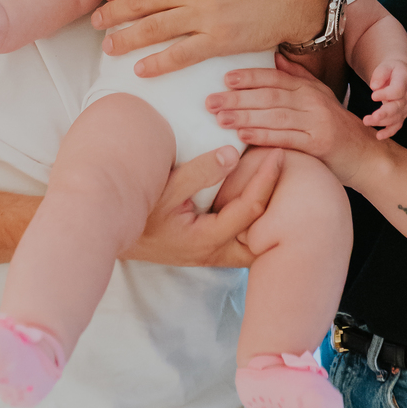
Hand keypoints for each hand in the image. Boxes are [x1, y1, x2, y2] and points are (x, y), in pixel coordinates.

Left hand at [91, 0, 328, 76]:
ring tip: (109, 46)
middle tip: (97, 21)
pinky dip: (157, 64)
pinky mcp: (218, 40)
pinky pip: (180, 54)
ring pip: (153, 28)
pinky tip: (140, 70)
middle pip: (141, 0)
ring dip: (125, 39)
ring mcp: (204, 14)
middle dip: (113, 12)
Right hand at [121, 144, 283, 268]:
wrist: (108, 234)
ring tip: (287, 185)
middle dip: (283, 206)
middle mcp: (216, 253)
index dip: (268, 179)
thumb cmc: (137, 211)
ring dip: (271, 216)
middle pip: (265, 235)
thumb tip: (232, 154)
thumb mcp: (165, 188)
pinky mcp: (210, 250)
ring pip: (256, 242)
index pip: (251, 209)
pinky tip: (262, 197)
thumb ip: (200, 172)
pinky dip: (256, 220)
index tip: (279, 152)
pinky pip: (243, 239)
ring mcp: (214, 255)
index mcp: (207, 239)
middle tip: (298, 174)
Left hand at [204, 55, 376, 182]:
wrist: (366, 156)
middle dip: (238, 98)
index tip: (225, 79)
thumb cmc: (337, 128)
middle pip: (270, 96)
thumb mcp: (321, 97)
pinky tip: (242, 135)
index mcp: (309, 88)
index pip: (275, 78)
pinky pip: (286, 137)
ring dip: (244, 116)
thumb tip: (276, 56)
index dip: (250, 77)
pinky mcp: (319, 143)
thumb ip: (298, 77)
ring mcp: (317, 122)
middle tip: (210, 101)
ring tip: (219, 118)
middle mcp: (313, 101)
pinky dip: (263, 135)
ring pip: (274, 116)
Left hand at [364, 61, 406, 139]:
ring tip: (366, 121)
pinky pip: (397, 125)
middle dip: (384, 114)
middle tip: (371, 117)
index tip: (373, 96)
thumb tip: (374, 86)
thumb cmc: (392, 70)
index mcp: (404, 83)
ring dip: (381, 122)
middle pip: (397, 108)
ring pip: (395, 118)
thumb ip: (380, 74)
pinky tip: (379, 136)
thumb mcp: (386, 66)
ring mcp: (405, 108)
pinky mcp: (401, 115)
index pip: (397, 91)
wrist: (404, 75)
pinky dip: (389, 132)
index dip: (386, 94)